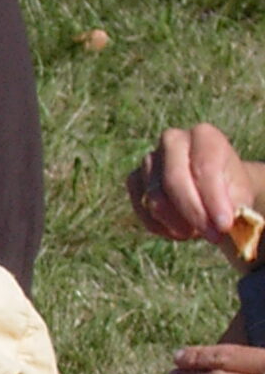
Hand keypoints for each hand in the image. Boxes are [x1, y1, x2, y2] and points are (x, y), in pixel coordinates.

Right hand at [128, 123, 256, 247]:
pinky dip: (160, 226)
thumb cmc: (230, 191)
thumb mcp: (240, 196)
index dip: (213, 199)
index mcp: (204, 136)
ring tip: (197, 232)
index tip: (224, 226)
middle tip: (212, 237)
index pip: (204, 167)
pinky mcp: (134, 179)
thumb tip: (218, 224)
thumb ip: (233, 206)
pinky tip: (179, 230)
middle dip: (192, 213)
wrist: (213, 190)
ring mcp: (149, 159)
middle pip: (173, 180)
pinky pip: (141, 209)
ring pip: (154, 198)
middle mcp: (173, 140)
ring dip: (176, 223)